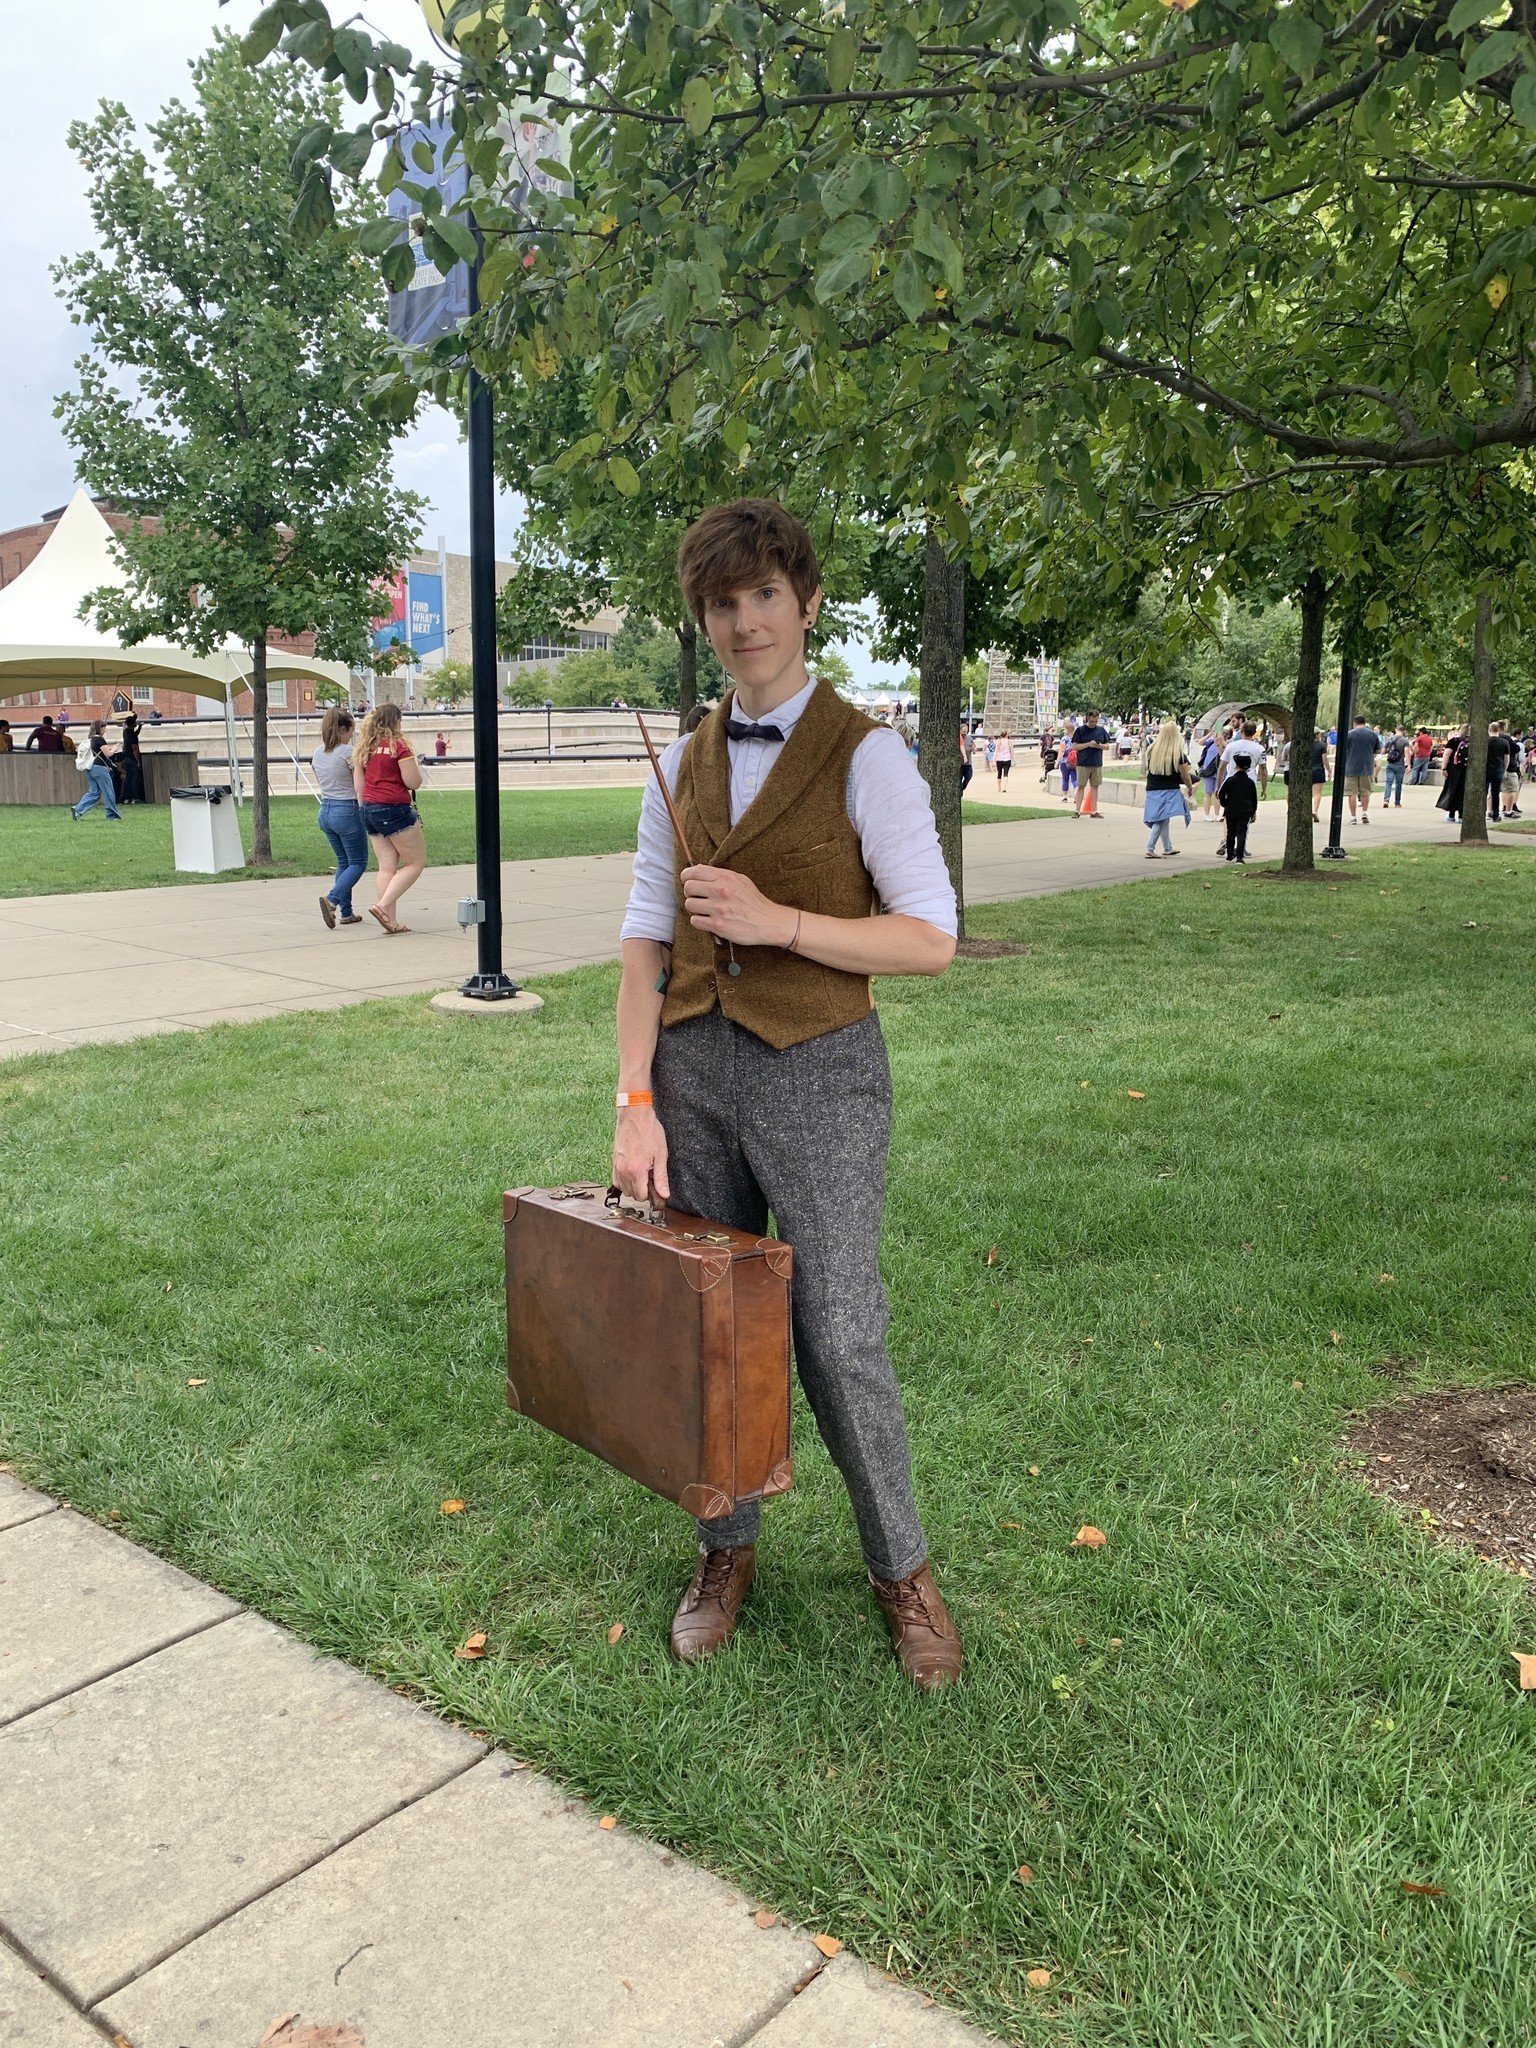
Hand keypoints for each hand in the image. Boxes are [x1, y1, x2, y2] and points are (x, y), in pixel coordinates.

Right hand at [612, 1105, 669, 1202]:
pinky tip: (634, 1171)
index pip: (641, 1196)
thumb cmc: (649, 1131)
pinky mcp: (613, 1162)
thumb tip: (664, 1195)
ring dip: (634, 1185)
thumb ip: (661, 1177)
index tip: (657, 1186)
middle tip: (651, 1175)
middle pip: (632, 1194)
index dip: (651, 1193)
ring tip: (643, 1171)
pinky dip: (625, 1180)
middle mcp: (623, 1171)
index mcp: (636, 1170)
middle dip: (643, 1189)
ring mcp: (616, 1167)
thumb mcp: (661, 1155)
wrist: (634, 1115)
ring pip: (624, 1189)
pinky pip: (617, 1180)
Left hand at [680, 864, 795, 947]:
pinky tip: (709, 920)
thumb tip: (698, 869)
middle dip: (690, 893)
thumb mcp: (741, 880)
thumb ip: (720, 875)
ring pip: (689, 904)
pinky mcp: (718, 925)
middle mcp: (721, 890)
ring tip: (705, 910)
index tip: (687, 880)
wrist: (768, 922)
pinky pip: (695, 921)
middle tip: (697, 897)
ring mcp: (718, 908)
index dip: (686, 876)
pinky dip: (699, 921)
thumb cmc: (754, 902)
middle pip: (688, 887)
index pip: (695, 871)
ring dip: (694, 909)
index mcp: (726, 877)